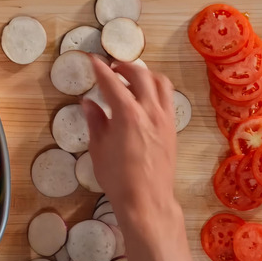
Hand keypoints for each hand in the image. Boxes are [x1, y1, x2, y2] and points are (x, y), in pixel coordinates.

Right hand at [82, 56, 178, 241]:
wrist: (147, 200)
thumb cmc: (118, 178)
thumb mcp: (98, 149)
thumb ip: (95, 121)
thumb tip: (89, 103)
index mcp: (128, 115)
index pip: (111, 83)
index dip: (100, 69)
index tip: (92, 60)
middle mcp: (150, 111)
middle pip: (140, 75)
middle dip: (124, 67)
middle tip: (111, 68)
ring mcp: (165, 119)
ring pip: (160, 83)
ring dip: (145, 75)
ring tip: (131, 79)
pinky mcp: (172, 128)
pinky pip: (167, 99)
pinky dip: (155, 90)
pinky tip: (144, 99)